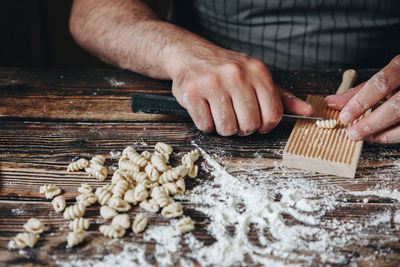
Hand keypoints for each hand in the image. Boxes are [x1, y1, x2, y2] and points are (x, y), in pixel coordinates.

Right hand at [171, 48, 313, 135]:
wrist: (191, 55)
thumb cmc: (227, 70)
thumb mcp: (257, 77)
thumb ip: (282, 97)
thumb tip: (309, 111)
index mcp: (257, 71)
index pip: (273, 114)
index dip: (266, 126)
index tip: (258, 123)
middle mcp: (236, 75)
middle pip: (249, 125)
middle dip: (243, 128)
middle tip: (236, 116)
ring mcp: (212, 83)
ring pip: (227, 128)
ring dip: (224, 127)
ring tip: (220, 112)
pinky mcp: (191, 93)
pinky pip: (206, 126)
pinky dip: (206, 124)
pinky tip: (206, 109)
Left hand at [325, 56, 399, 143]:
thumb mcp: (382, 79)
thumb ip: (358, 91)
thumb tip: (332, 102)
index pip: (381, 84)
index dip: (361, 102)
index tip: (344, 116)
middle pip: (396, 107)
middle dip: (371, 123)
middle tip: (352, 133)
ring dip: (383, 133)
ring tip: (365, 137)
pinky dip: (393, 135)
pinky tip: (380, 137)